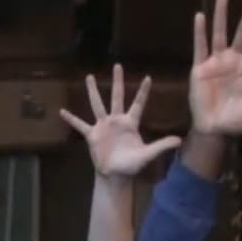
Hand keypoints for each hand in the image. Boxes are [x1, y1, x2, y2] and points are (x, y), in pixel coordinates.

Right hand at [60, 65, 182, 177]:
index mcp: (130, 123)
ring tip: (89, 77)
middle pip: (117, 96)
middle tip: (118, 65)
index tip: (148, 77)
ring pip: (97, 104)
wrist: (115, 175)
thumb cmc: (131, 165)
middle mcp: (116, 120)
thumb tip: (179, 141)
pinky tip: (62, 111)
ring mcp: (103, 126)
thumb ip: (161, 146)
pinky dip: (71, 119)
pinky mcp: (92, 135)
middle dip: (117, 81)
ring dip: (93, 91)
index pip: (138, 104)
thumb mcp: (147, 155)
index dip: (142, 92)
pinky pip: (80, 125)